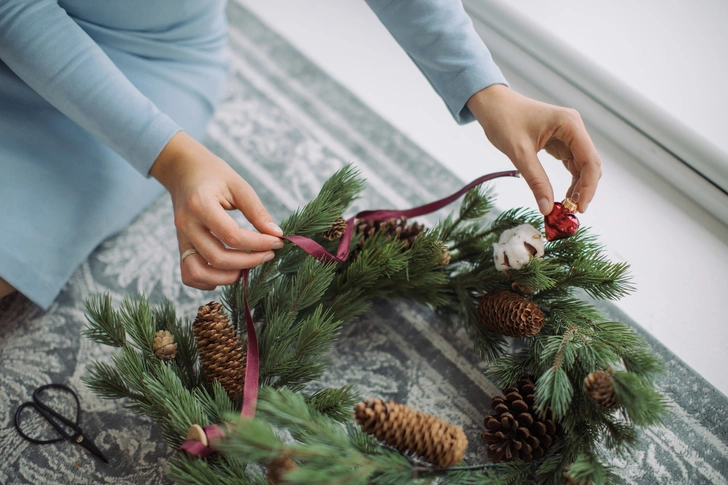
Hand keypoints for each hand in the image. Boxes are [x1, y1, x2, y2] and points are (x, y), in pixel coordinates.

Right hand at [150, 132, 282, 290]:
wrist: (183, 169)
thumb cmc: (213, 174)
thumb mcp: (239, 185)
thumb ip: (256, 211)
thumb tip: (276, 234)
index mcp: (200, 205)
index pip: (232, 236)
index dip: (258, 244)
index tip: (277, 241)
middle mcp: (186, 225)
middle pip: (218, 258)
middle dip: (248, 261)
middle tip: (268, 255)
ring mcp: (180, 238)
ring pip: (198, 273)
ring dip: (227, 277)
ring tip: (248, 267)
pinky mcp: (181, 246)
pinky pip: (189, 274)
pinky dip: (208, 280)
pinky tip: (228, 271)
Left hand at [466, 84, 601, 213]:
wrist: (492, 104)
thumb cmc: (504, 120)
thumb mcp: (519, 153)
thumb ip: (536, 181)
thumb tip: (547, 208)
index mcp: (570, 124)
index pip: (590, 160)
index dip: (589, 187)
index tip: (579, 208)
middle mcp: (574, 127)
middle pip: (590, 164)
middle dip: (584, 188)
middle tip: (570, 211)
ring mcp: (568, 133)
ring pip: (582, 165)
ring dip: (577, 186)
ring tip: (565, 206)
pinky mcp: (560, 139)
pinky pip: (571, 162)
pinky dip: (570, 179)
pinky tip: (562, 195)